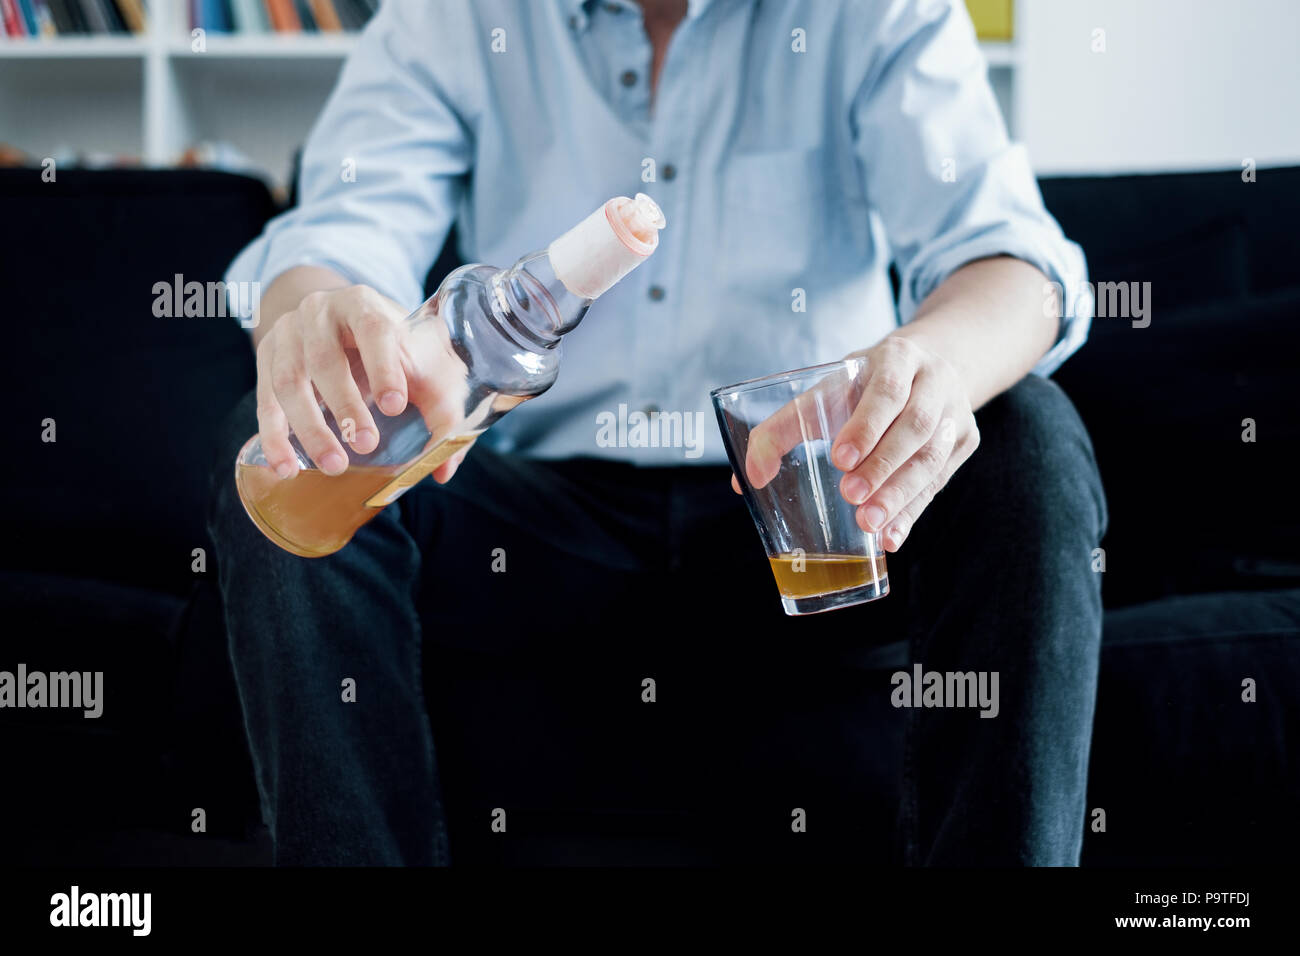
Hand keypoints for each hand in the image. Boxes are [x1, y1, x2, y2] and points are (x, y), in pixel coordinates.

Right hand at [255, 284, 469, 483]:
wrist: (341, 321)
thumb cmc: (391, 345)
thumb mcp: (420, 359)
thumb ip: (441, 407)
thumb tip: (443, 469)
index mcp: (362, 303)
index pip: (373, 329)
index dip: (383, 368)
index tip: (395, 406)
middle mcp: (318, 312)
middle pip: (325, 359)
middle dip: (346, 406)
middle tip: (367, 444)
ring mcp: (286, 333)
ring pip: (288, 382)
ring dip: (311, 428)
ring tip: (334, 465)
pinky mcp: (265, 360)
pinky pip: (265, 401)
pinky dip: (274, 437)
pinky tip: (286, 467)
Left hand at [733, 336, 978, 551]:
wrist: (932, 364)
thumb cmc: (864, 385)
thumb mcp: (827, 390)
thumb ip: (783, 427)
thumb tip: (747, 480)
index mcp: (898, 357)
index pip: (887, 390)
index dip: (866, 425)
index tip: (840, 458)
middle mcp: (934, 381)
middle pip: (915, 427)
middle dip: (883, 465)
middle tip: (852, 497)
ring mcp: (955, 414)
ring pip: (933, 458)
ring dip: (900, 495)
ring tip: (870, 525)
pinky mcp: (964, 443)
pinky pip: (939, 482)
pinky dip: (913, 512)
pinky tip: (892, 537)